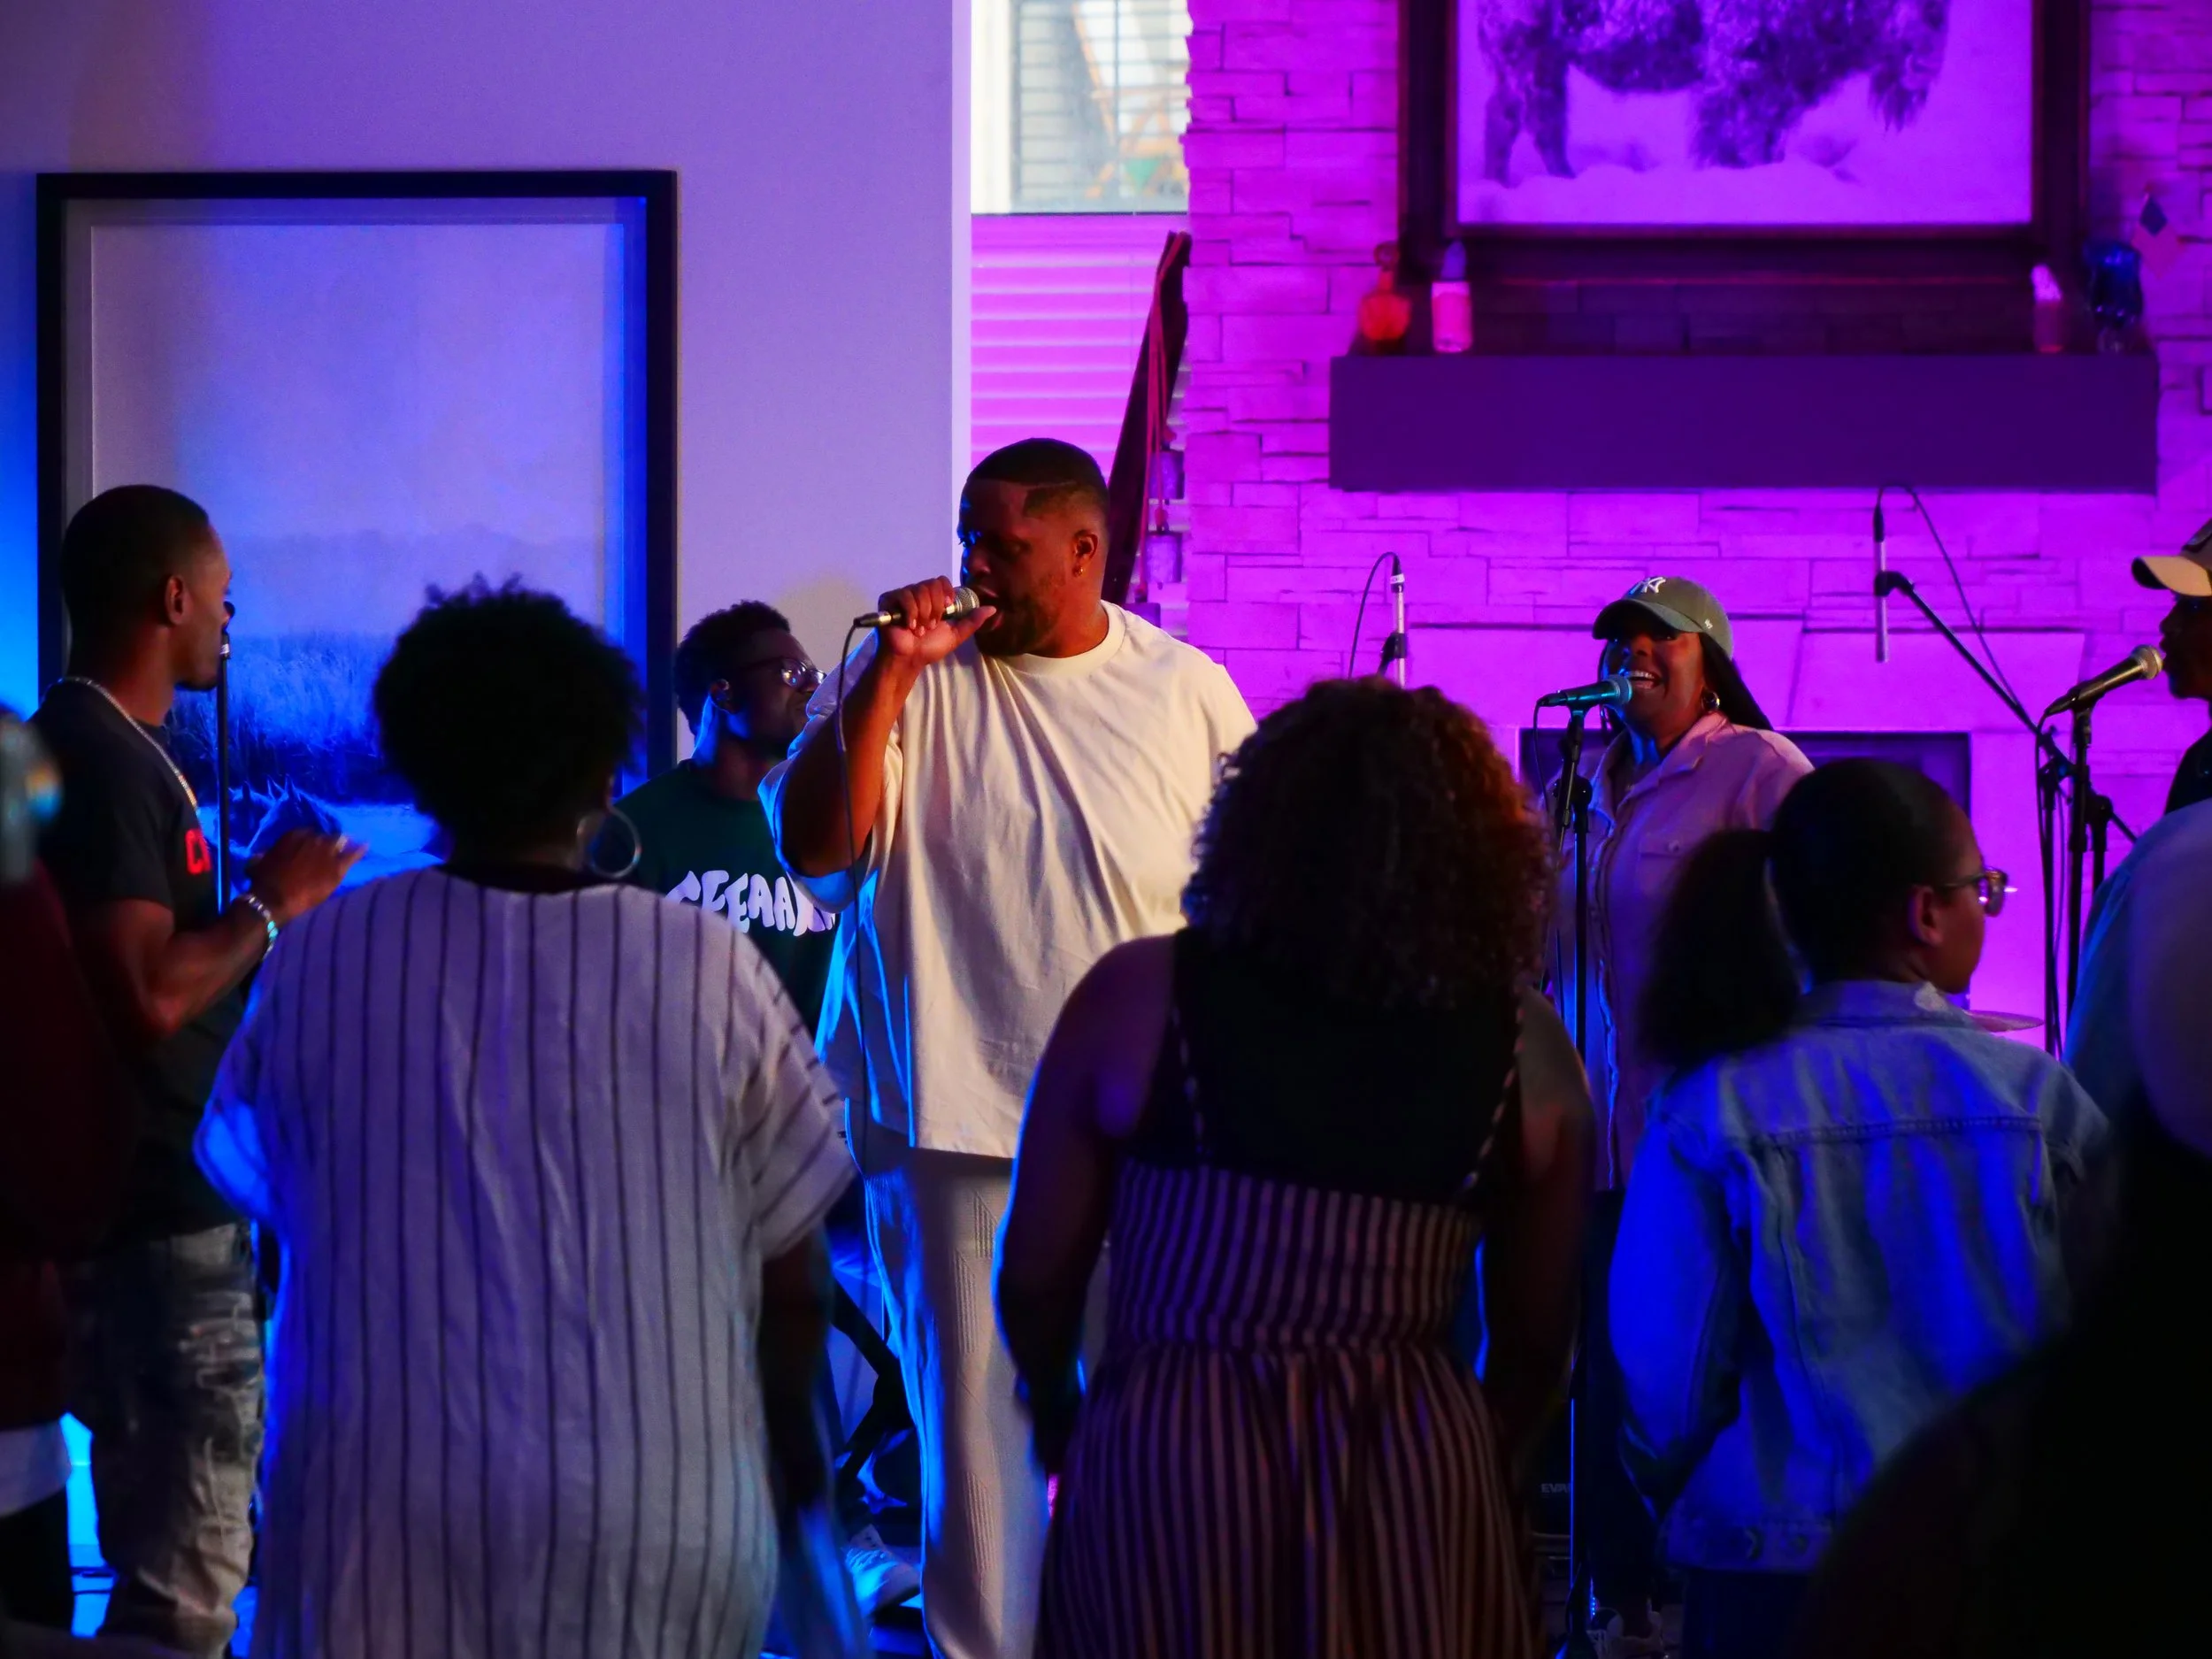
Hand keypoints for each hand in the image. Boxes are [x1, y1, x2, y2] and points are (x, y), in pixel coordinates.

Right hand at [248, 830, 364, 924]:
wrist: (276, 898)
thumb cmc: (263, 882)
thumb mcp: (258, 864)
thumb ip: (264, 857)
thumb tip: (261, 856)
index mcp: (294, 835)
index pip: (308, 834)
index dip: (311, 844)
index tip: (310, 850)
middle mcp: (313, 839)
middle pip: (325, 839)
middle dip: (326, 845)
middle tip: (326, 854)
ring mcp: (328, 852)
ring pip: (339, 845)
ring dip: (341, 847)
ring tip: (346, 848)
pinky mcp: (337, 867)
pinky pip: (353, 856)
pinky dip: (359, 851)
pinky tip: (366, 846)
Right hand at [872, 577, 994, 672]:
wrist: (909, 659)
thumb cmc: (929, 648)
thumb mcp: (955, 635)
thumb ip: (972, 621)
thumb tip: (992, 608)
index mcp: (933, 599)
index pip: (941, 581)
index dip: (946, 592)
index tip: (947, 608)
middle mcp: (918, 594)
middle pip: (931, 584)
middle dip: (935, 607)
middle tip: (931, 626)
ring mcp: (903, 596)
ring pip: (919, 590)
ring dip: (923, 613)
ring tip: (920, 629)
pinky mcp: (889, 600)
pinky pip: (904, 596)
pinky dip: (910, 612)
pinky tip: (909, 626)